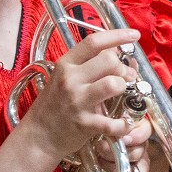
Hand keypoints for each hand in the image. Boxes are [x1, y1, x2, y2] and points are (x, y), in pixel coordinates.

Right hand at [21, 28, 139, 159]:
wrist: (38, 136)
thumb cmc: (55, 104)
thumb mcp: (66, 78)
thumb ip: (91, 65)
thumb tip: (124, 57)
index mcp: (66, 64)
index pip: (93, 42)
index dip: (117, 36)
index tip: (134, 35)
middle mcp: (70, 79)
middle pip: (109, 60)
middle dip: (124, 67)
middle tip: (126, 76)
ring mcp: (77, 101)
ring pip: (113, 84)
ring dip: (124, 87)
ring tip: (122, 93)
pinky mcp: (83, 124)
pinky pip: (112, 122)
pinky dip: (123, 124)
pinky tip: (124, 124)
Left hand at [92, 115, 154, 171]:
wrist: (85, 145)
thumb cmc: (95, 130)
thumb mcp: (98, 121)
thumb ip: (108, 121)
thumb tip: (114, 127)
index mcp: (135, 128)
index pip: (147, 130)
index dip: (138, 136)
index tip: (124, 139)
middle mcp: (140, 145)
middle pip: (140, 151)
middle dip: (119, 153)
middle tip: (101, 149)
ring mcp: (139, 162)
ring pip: (141, 168)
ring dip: (120, 169)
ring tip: (105, 165)